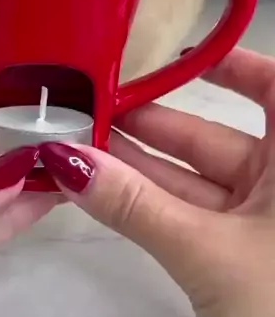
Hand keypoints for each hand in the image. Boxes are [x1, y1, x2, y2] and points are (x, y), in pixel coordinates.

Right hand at [39, 48, 274, 316]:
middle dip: (151, 126)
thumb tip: (63, 160)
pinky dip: (151, 205)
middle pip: (214, 137)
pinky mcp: (240, 255)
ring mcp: (261, 221)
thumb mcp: (205, 250)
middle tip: (88, 114)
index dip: (226, 66)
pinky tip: (102, 190)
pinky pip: (190, 216)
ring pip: (194, 181)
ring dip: (139, 169)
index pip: (271, 88)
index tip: (169, 60)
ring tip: (77, 149)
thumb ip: (133, 205)